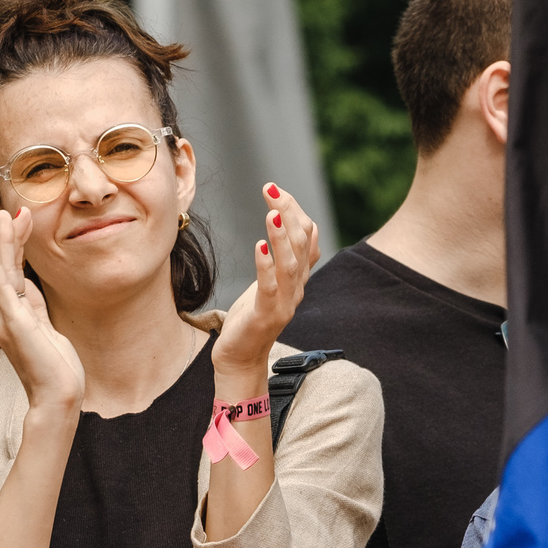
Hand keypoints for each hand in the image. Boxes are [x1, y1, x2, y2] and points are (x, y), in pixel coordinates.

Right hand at [0, 207, 84, 414]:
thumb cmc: (56, 368)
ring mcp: (7, 318)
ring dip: (2, 241)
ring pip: (2, 271)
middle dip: (5, 234)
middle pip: (3, 265)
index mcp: (14, 313)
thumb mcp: (47, 328)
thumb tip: (31, 285)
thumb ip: (36, 306)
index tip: (16, 217)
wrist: (57, 398)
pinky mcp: (14, 324)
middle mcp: (5, 313)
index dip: (12, 242)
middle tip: (7, 205)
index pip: (10, 270)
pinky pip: (3, 288)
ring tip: (3, 214)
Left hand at [214, 183, 319, 377]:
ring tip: (272, 213)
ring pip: (290, 265)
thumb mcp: (268, 282)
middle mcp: (296, 288)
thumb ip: (279, 258)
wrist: (240, 358)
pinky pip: (269, 289)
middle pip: (301, 245)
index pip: (307, 237)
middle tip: (271, 190)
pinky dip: (265, 266)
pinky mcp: (266, 317)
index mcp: (297, 279)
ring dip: (282, 237)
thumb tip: (284, 221)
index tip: (276, 189)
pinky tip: (259, 247)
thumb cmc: (249, 318)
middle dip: (288, 214)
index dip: (295, 211)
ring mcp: (284, 304)